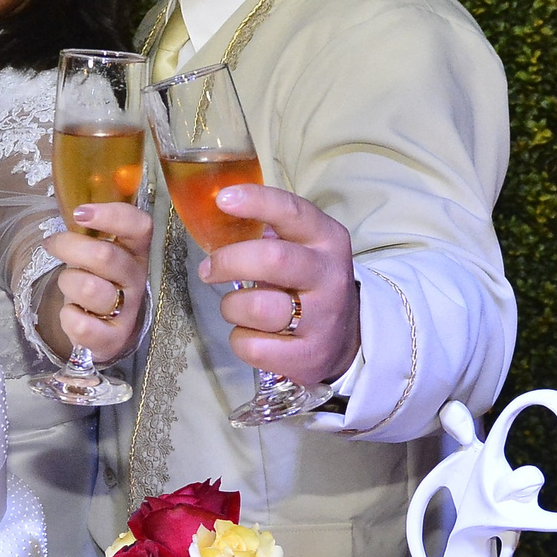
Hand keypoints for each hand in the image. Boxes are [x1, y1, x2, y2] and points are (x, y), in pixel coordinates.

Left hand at [43, 203, 152, 358]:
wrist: (104, 330)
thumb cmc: (96, 280)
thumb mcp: (97, 251)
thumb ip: (91, 230)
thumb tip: (74, 204)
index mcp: (136, 251)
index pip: (140, 226)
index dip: (112, 216)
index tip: (80, 213)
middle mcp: (137, 279)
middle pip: (105, 256)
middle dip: (69, 247)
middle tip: (52, 245)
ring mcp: (128, 310)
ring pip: (89, 288)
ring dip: (68, 282)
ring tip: (70, 285)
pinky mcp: (113, 338)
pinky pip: (82, 325)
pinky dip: (67, 317)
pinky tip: (73, 314)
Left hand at [199, 185, 360, 385]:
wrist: (346, 340)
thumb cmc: (308, 284)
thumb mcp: (303, 248)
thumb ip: (269, 229)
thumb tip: (218, 211)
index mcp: (327, 240)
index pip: (292, 212)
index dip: (256, 202)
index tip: (223, 199)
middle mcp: (330, 276)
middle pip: (272, 259)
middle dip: (229, 261)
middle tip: (209, 269)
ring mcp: (322, 319)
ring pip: (255, 307)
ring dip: (232, 307)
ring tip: (237, 308)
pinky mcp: (308, 357)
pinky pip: (252, 346)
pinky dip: (240, 340)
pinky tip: (253, 335)